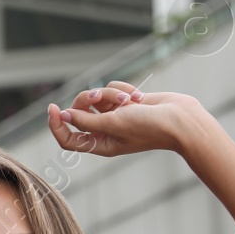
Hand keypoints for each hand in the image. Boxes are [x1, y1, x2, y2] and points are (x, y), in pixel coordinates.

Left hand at [46, 80, 214, 157]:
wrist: (182, 119)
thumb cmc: (150, 127)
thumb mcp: (114, 124)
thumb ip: (87, 121)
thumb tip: (63, 116)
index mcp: (100, 144)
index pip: (68, 139)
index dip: (56, 125)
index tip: (53, 107)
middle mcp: (105, 131)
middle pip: (80, 112)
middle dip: (88, 100)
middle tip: (99, 96)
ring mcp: (116, 116)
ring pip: (98, 97)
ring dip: (112, 94)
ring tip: (131, 101)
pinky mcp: (126, 102)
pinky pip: (113, 89)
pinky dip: (124, 89)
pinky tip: (139, 97)